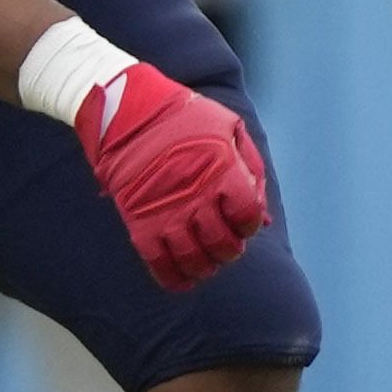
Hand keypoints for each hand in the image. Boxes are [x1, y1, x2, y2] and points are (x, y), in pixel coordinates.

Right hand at [74, 62, 270, 289]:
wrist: (128, 113)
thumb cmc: (185, 117)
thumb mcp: (229, 128)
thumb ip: (251, 170)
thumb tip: (263, 217)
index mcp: (222, 170)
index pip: (246, 216)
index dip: (247, 224)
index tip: (240, 221)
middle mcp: (196, 196)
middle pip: (223, 244)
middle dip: (229, 250)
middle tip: (224, 244)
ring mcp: (166, 211)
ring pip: (193, 259)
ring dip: (204, 267)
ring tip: (205, 261)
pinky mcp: (139, 221)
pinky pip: (158, 262)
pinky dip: (173, 278)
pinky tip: (182, 279)